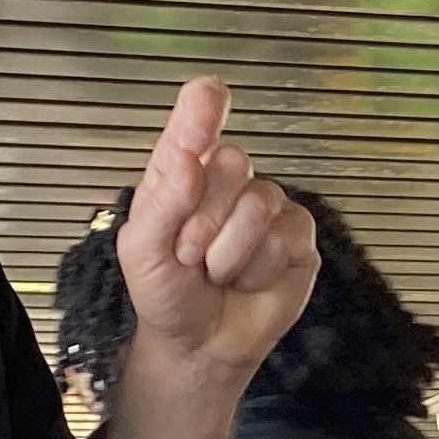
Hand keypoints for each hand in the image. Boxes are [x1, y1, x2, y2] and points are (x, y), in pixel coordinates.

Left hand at [114, 79, 317, 395]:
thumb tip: (188, 159)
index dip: (204, 110)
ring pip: (257, 204)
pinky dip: (256, 268)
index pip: (196, 126)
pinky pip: (281, 237)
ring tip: (216, 272)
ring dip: (227, 253)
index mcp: (183, 173)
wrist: (198, 345)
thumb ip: (161, 203)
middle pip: (232, 162)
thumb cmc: (166, 293)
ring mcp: (266, 205)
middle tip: (189, 255)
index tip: (208, 93)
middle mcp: (228, 182)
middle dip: (203, 219)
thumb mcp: (142, 252)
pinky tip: (247, 278)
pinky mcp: (297, 236)